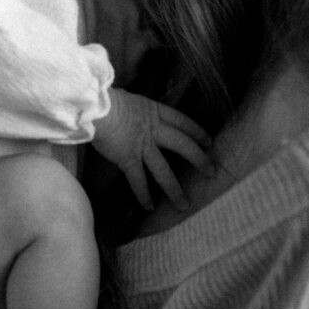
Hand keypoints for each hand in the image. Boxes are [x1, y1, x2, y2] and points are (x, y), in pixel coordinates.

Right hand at [92, 89, 211, 210]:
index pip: (183, 122)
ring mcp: (142, 146)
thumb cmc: (106, 100)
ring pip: (163, 171)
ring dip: (174, 189)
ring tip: (184, 205)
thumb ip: (136, 111)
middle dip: (200, 159)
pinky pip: (138, 180)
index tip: (208, 142)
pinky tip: (149, 207)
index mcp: (154, 112)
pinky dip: (143, 194)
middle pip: (183, 145)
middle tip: (212, 172)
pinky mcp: (127, 159)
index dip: (197, 132)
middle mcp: (153, 130)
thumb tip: (133, 115)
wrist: (96, 108)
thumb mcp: (129, 100)